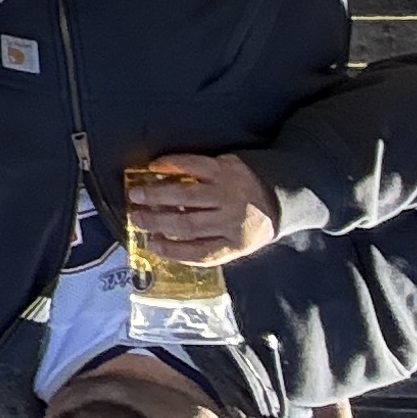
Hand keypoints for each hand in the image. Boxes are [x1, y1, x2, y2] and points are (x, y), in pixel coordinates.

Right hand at [129, 151, 280, 268]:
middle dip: (156, 221)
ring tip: (136, 194)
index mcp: (236, 243)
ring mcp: (228, 192)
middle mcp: (232, 219)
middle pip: (188, 224)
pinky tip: (154, 167)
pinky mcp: (225, 168)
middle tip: (135, 217)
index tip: (152, 245)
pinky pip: (193, 164)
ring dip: (157, 194)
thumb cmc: (251, 223)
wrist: (281, 194)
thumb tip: (163, 238)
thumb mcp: (237, 242)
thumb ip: (208, 243)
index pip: (201, 253)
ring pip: (186, 194)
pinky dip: (171, 164)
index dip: (173, 251)